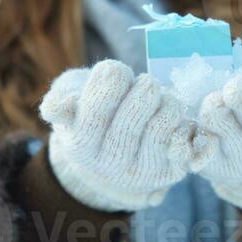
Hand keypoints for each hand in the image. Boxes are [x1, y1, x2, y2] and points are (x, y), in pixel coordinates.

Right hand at [40, 59, 200, 211]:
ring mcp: (142, 171)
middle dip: (143, 88)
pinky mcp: (171, 171)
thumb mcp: (67, 107)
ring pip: (162, 125)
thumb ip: (59, 103)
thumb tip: (56, 106)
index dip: (111, 77)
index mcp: (81, 146)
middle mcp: (110, 165)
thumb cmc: (89, 117)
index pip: (98, 108)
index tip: (114, 70)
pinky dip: (184, 123)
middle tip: (144, 82)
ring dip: (166, 100)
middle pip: (133, 116)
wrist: (113, 155)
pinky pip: (185, 143)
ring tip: (159, 97)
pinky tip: (172, 115)